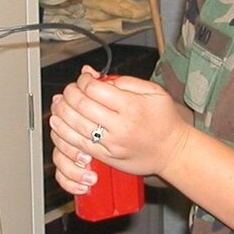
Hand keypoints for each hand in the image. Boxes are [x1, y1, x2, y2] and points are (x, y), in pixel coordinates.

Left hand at [49, 68, 189, 189]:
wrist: (173, 151)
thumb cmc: (165, 121)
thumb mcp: (154, 92)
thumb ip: (126, 81)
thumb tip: (97, 76)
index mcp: (132, 106)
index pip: (94, 89)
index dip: (83, 81)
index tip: (84, 79)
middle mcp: (121, 126)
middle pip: (81, 105)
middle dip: (69, 93)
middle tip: (70, 90)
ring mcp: (112, 144)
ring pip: (75, 125)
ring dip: (62, 112)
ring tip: (60, 103)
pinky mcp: (107, 157)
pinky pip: (79, 145)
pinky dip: (64, 133)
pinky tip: (59, 123)